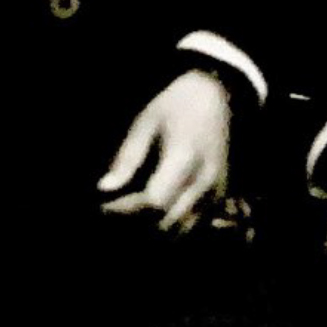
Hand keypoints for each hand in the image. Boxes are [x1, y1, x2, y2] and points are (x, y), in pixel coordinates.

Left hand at [97, 69, 229, 230]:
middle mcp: (205, 178)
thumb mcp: (146, 122)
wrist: (217, 96)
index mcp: (184, 156)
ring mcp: (217, 189)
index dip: (127, 209)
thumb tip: (104, 188)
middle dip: (138, 224)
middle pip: (168, 221)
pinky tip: (155, 218)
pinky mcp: (222, 195)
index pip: (154, 201)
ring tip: (132, 217)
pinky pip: (196, 224)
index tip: (105, 206)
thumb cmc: (176, 104)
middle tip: (115, 213)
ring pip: (183, 229)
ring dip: (156, 230)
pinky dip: (174, 227)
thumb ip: (128, 157)